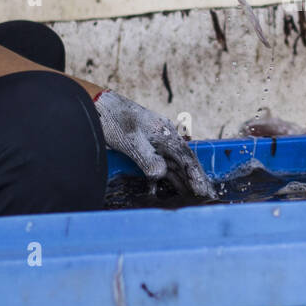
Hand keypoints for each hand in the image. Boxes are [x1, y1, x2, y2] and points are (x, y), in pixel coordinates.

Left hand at [93, 89, 215, 198]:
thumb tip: (161, 174)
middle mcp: (166, 138)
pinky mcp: (147, 148)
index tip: (204, 191)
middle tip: (206, 199)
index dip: (196, 176)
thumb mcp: (131, 140)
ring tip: (193, 198)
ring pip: (175, 165)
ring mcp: (157, 143)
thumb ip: (148, 158)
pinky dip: (169, 178)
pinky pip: (163, 165)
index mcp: (166, 134)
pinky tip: (171, 189)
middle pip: (185, 163)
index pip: (187, 158)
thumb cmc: (115, 120)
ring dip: (184, 181)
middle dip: (196, 181)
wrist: (99, 107)